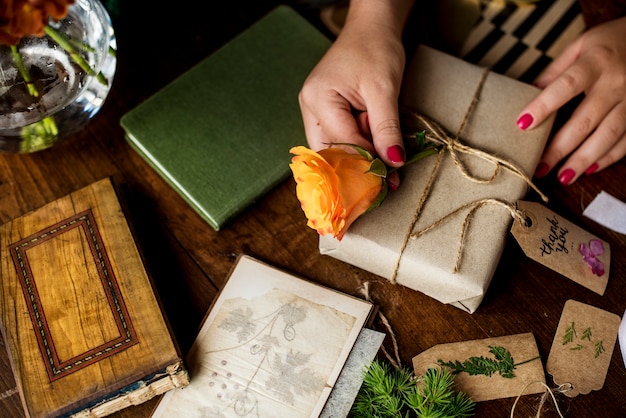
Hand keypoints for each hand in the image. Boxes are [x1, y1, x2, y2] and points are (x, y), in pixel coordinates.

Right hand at [298, 0, 414, 188]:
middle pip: (329, 152)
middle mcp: (309, 106)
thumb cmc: (376, 51)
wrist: (371, 29)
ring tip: (382, 169)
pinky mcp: (324, 112)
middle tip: (383, 184)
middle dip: (356, 168)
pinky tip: (373, 154)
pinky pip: (336, 139)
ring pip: (332, 150)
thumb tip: (393, 162)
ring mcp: (314, 110)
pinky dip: (355, 148)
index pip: (342, 142)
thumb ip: (386, 128)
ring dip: (357, 159)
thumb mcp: (385, 90)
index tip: (389, 181)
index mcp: (318, 98)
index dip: (366, 163)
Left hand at [516, 16, 625, 184]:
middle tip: (540, 166)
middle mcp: (616, 83)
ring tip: (563, 176)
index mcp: (596, 62)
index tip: (523, 123)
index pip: (566, 85)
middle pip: (586, 120)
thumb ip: (556, 70)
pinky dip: (609, 157)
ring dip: (584, 159)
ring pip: (608, 135)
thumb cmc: (613, 41)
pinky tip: (590, 169)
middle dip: (560, 147)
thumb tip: (529, 92)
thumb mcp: (582, 45)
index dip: (544, 105)